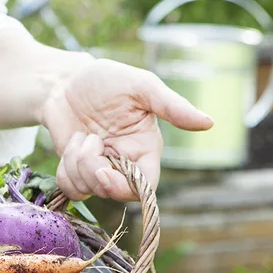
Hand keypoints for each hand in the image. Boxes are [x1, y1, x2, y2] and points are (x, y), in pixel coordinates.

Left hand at [40, 58, 214, 201]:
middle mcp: (124, 164)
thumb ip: (171, 106)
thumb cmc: (107, 80)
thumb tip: (209, 123)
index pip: (145, 186)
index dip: (125, 187)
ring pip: (88, 190)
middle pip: (113, 192)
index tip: (104, 171)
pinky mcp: (77, 172)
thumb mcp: (141, 86)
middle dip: (93, 170)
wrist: (66, 82)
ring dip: (75, 163)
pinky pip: (71, 189)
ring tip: (81, 135)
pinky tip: (71, 145)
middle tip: (88, 141)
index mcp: (145, 148)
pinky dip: (64, 170)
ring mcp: (98, 170)